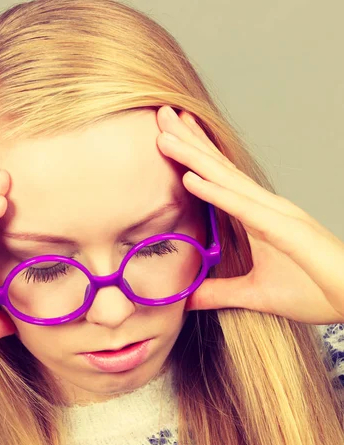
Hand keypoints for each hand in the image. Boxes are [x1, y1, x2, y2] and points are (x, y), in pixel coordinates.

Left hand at [156, 105, 343, 324]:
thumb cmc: (315, 291)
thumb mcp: (254, 294)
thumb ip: (220, 292)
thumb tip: (187, 298)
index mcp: (260, 216)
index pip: (222, 181)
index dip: (196, 156)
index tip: (169, 136)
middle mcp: (267, 208)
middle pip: (221, 170)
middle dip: (190, 142)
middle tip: (160, 115)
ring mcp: (279, 216)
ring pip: (228, 181)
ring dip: (194, 158)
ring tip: (164, 137)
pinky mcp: (288, 232)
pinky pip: (245, 210)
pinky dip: (217, 194)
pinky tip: (191, 179)